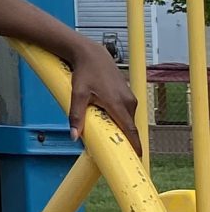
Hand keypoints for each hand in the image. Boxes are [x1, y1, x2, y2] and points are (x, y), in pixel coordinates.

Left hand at [67, 41, 140, 155]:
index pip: (130, 130)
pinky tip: (109, 120)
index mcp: (118, 104)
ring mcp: (130, 97)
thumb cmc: (85, 73)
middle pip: (129, 127)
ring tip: (109, 135)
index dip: (135, 145)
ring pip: (128, 119)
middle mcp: (128, 101)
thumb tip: (74, 136)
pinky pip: (127, 112)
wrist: (92, 54)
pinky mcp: (128, 94)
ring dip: (121, 128)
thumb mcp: (77, 94)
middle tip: (116, 152)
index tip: (137, 157)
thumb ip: (76, 116)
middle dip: (125, 140)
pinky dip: (121, 119)